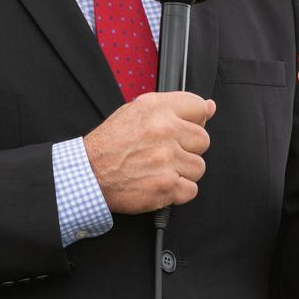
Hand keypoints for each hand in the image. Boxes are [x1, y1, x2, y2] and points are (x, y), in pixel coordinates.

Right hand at [84, 91, 215, 214]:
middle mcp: (164, 131)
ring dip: (183, 171)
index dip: (194, 120)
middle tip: (166, 152)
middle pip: (203, 140)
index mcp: (157, 109)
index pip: (199, 107)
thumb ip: (174, 107)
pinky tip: (160, 183)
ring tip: (161, 169)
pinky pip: (191, 190)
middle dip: (188, 148)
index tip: (185, 128)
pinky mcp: (166, 186)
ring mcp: (167, 160)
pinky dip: (178, 191)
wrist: (88, 174)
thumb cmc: (109, 144)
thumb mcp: (136, 112)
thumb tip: (210, 107)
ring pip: (199, 167)